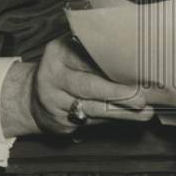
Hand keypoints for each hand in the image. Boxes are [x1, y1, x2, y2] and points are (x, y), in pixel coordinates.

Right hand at [0, 35, 152, 136]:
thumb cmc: (62, 69)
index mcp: (57, 54)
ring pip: (93, 109)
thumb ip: (91, 51)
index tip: (133, 69)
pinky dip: (113, 120)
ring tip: (145, 112)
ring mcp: (55, 104)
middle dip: (117, 94)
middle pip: (88, 87)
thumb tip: (131, 51)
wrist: (30, 98)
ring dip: (122, 113)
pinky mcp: (61, 124)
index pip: (86, 59)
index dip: (111, 66)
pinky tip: (131, 118)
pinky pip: (92, 122)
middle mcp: (53, 79)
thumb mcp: (69, 51)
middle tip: (140, 97)